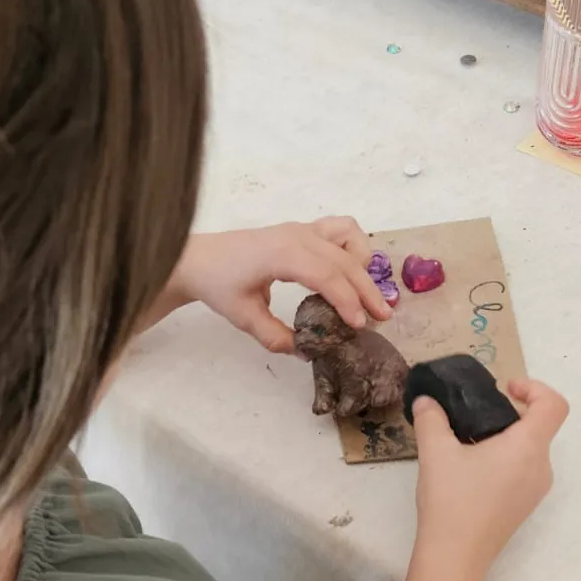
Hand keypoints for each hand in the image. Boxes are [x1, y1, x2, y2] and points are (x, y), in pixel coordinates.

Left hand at [172, 219, 391, 353]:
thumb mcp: (243, 316)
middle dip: (367, 291)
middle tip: (381, 319)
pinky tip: (351, 270)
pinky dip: (354, 245)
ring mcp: (302, 229)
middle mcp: (298, 236)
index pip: (327, 276)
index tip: (359, 326)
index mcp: (282, 254)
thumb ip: (275, 336)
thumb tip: (306, 352)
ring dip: (364, 265)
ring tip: (366, 294)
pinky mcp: (303, 230)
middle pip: (345, 261)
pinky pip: (340, 228)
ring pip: (349, 238)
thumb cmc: (218, 284)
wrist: (198, 258)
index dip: (347, 302)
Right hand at [412, 380, 568, 572]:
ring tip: (469, 442)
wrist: (455, 557)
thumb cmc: (452, 499)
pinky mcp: (524, 506)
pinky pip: (524, 470)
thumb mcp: (435, 452)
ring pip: (531, 450)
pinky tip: (472, 470)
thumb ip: (431, 418)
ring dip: (507, 437)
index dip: (535, 388)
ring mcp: (536, 491)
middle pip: (541, 427)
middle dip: (512, 413)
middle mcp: (542, 467)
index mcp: (529, 447)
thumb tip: (426, 400)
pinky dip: (506, 459)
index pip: (554, 405)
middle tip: (476, 414)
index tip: (506, 389)